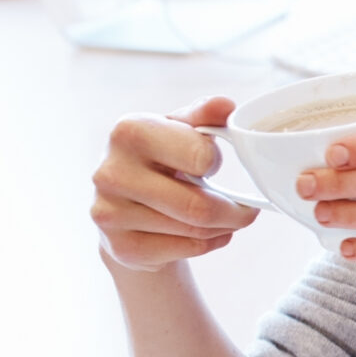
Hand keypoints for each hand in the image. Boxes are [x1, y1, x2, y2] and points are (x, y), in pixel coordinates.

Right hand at [91, 97, 258, 271]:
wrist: (124, 204)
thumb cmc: (158, 159)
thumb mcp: (178, 129)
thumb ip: (203, 116)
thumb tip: (225, 105)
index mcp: (128, 132)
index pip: (200, 157)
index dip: (214, 162)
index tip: (212, 165)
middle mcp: (111, 172)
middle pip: (199, 207)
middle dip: (235, 212)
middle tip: (246, 209)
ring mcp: (110, 213)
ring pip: (195, 231)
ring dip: (224, 228)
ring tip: (224, 218)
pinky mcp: (120, 247)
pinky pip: (186, 250)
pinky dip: (208, 244)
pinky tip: (204, 234)